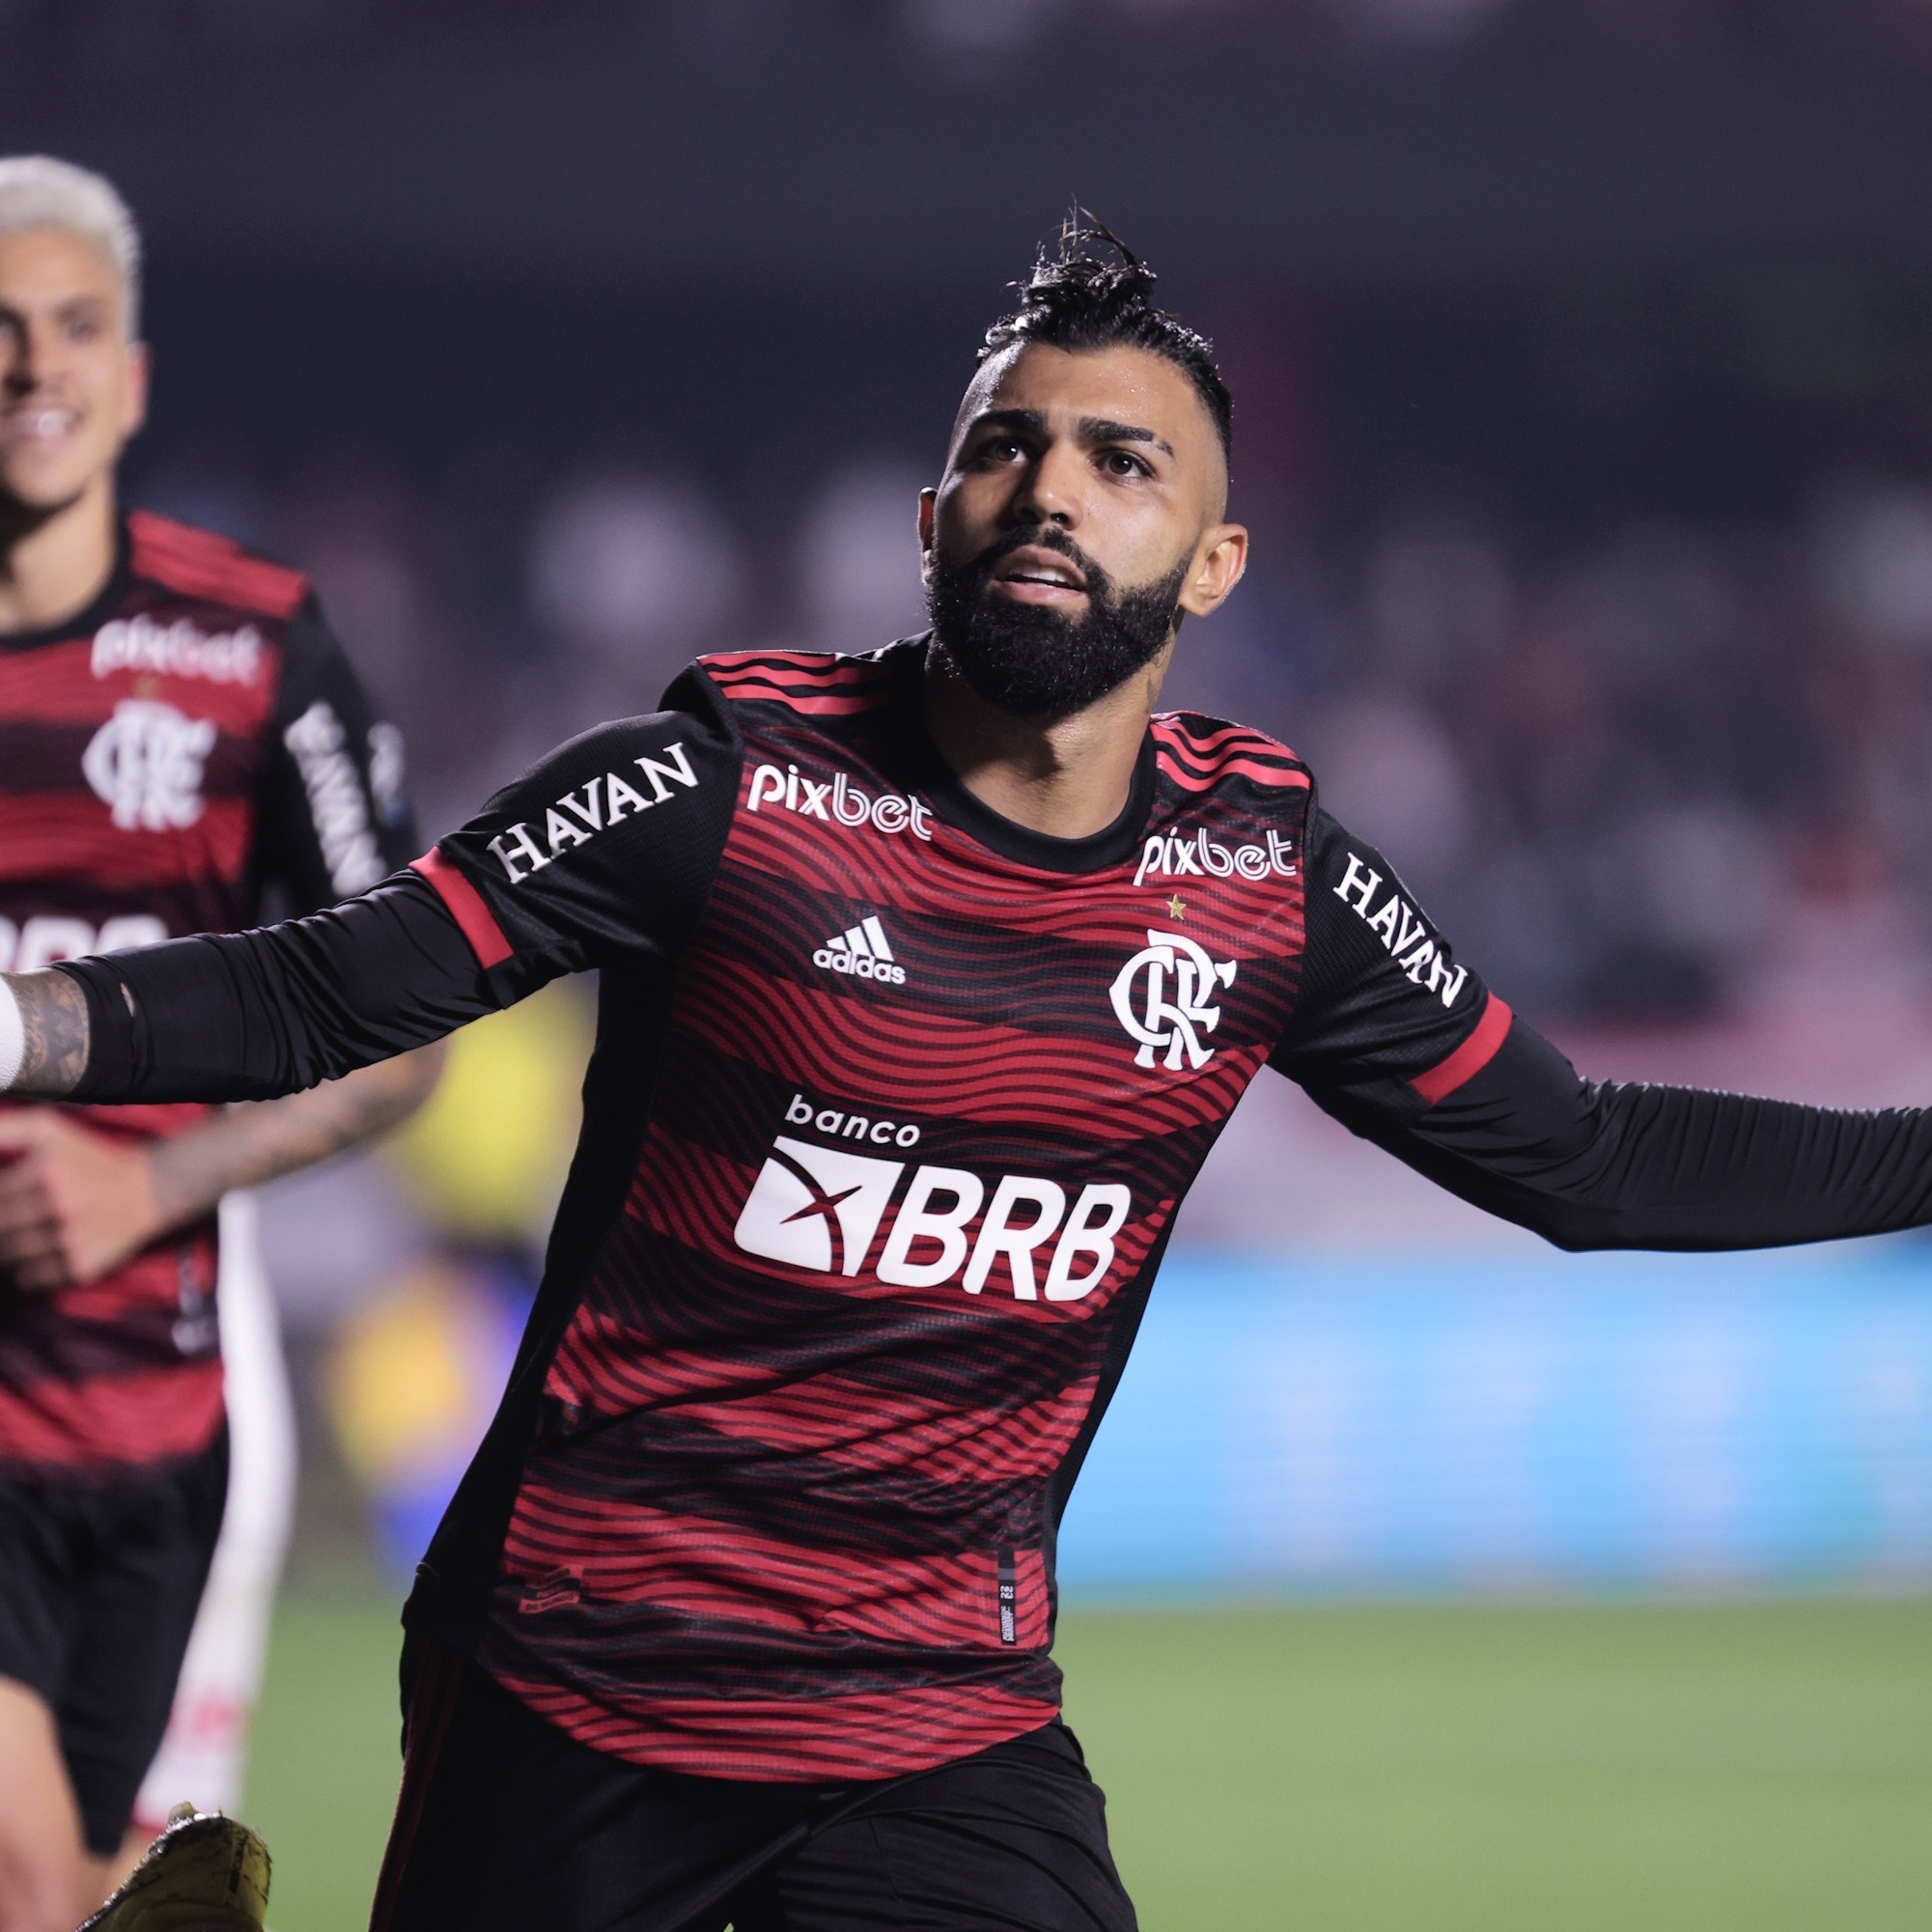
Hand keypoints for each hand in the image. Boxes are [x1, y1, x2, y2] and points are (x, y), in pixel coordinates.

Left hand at [0, 1111, 163, 1291]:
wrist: (148, 1191)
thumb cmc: (90, 1159)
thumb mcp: (50, 1130)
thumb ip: (6, 1128)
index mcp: (48, 1172)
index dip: (1, 1198)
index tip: (21, 1198)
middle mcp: (59, 1206)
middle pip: (0, 1226)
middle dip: (4, 1222)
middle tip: (23, 1215)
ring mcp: (70, 1239)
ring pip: (9, 1254)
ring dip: (11, 1246)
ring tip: (31, 1232)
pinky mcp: (80, 1265)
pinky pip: (32, 1276)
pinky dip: (28, 1270)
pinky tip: (41, 1252)